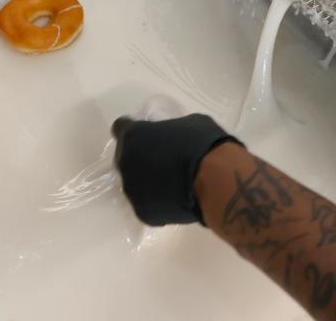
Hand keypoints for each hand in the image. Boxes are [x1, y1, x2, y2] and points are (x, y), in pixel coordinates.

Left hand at [112, 113, 241, 225]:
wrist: (215, 181)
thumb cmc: (203, 144)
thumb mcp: (188, 123)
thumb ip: (171, 130)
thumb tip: (173, 136)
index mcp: (133, 136)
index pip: (121, 128)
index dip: (133, 129)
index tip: (147, 134)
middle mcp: (125, 164)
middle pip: (126, 158)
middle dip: (140, 157)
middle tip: (163, 160)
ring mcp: (133, 191)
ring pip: (135, 183)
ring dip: (148, 181)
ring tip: (172, 183)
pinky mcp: (144, 213)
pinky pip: (147, 203)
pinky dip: (158, 201)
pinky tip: (176, 198)